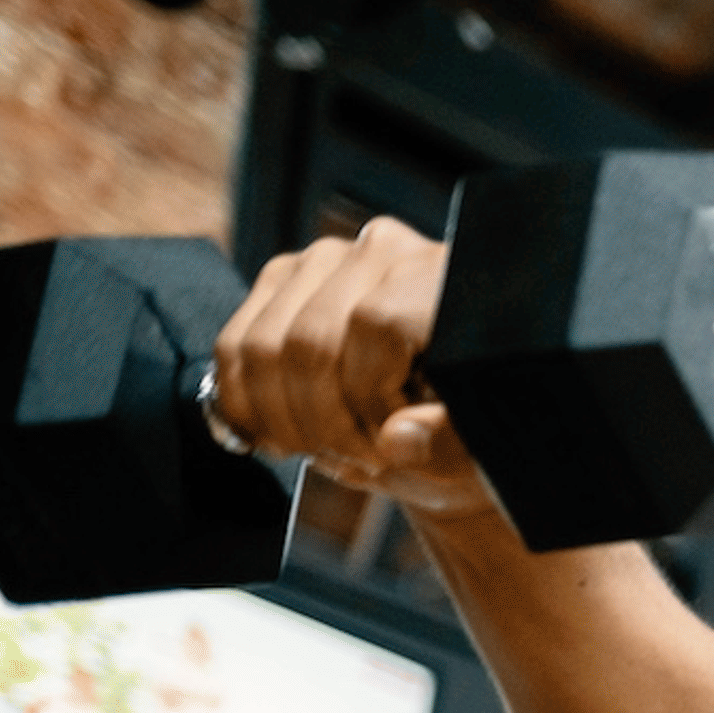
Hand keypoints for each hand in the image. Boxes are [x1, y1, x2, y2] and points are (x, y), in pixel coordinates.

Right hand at [207, 218, 499, 524]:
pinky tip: (278, 438)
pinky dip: (246, 403)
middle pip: (309, 341)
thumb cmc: (471, 425)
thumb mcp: (478, 443)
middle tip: (354, 461)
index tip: (389, 447)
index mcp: (438, 276)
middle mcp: (377, 251)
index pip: (375, 325)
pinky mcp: (282, 281)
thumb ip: (448, 442)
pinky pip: (235, 345)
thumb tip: (397, 440)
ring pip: (262, 346)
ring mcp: (321, 261)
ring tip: (322, 453)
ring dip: (284, 419)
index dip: (373, 398)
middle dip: (323, 421)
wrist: (449, 414)